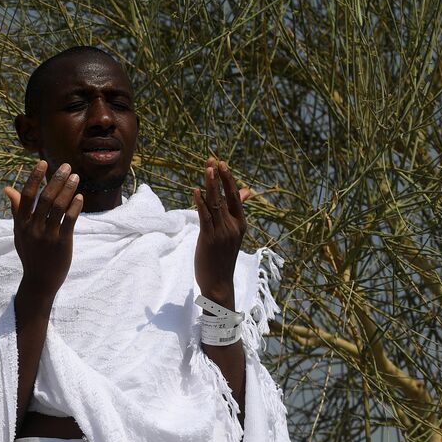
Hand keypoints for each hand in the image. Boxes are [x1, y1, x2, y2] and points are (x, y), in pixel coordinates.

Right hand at [2, 160, 83, 299]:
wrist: (39, 281)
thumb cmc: (30, 253)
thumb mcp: (19, 232)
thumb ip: (16, 210)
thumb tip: (7, 189)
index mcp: (21, 224)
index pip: (27, 196)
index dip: (34, 178)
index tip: (43, 163)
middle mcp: (32, 228)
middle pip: (45, 198)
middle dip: (56, 179)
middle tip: (67, 166)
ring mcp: (47, 236)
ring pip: (59, 207)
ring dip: (68, 189)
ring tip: (76, 178)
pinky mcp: (61, 243)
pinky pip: (69, 220)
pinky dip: (75, 206)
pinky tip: (79, 197)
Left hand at [193, 157, 253, 307]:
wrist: (219, 283)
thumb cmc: (223, 257)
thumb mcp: (232, 233)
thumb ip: (236, 212)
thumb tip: (246, 191)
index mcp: (240, 224)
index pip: (235, 197)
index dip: (228, 179)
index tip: (222, 163)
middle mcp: (233, 226)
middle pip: (225, 197)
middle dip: (219, 177)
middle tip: (213, 159)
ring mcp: (222, 232)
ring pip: (216, 204)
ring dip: (210, 185)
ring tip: (206, 169)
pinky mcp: (209, 238)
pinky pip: (205, 217)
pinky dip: (201, 203)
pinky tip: (196, 191)